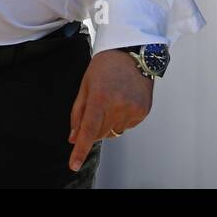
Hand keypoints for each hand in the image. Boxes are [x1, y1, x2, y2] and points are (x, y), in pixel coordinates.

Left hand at [67, 50, 153, 170]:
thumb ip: (78, 113)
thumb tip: (73, 138)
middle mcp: (118, 106)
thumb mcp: (86, 85)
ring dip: (109, 123)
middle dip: (95, 127)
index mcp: (100, 98)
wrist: (133, 52)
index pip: (89, 131)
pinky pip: (127, 126)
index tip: (74, 164)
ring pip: (114, 132)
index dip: (80, 150)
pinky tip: (124, 100)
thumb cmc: (106, 66)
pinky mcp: (143, 112)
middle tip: (98, 106)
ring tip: (113, 98)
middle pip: (100, 134)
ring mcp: (132, 109)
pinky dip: (122, 119)